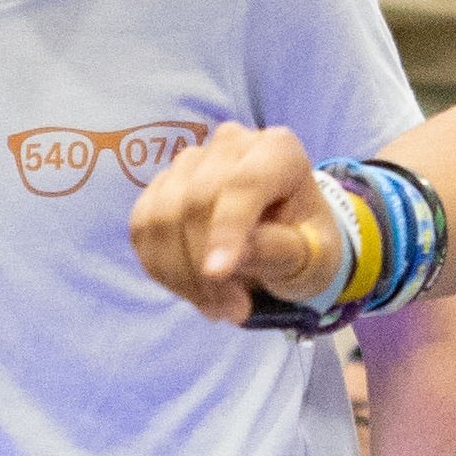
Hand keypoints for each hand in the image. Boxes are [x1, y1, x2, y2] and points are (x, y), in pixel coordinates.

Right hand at [130, 124, 340, 323]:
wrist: (286, 241)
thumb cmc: (306, 245)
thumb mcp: (313, 256)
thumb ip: (279, 251)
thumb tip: (234, 258)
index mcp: (279, 151)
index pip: (244, 184)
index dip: (226, 230)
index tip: (218, 275)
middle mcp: (231, 144)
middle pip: (195, 201)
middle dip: (204, 267)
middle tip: (233, 311)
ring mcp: (191, 161)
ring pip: (160, 215)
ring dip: (180, 274)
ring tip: (217, 307)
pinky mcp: (161, 185)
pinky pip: (141, 227)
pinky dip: (160, 267)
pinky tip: (191, 289)